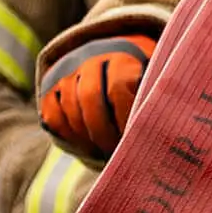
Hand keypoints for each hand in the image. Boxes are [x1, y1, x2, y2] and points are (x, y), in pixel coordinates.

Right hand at [37, 34, 153, 159]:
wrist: (109, 62)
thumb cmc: (140, 83)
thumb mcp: (153, 83)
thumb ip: (154, 100)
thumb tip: (161, 127)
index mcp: (121, 59)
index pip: (117, 87)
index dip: (123, 116)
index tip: (133, 137)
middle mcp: (91, 61)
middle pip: (89, 98)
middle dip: (102, 132)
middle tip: (114, 152)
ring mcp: (68, 74)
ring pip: (69, 107)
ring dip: (85, 136)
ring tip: (102, 153)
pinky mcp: (51, 89)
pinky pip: (53, 115)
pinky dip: (67, 135)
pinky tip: (84, 146)